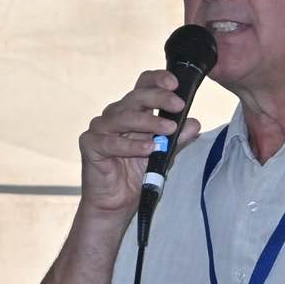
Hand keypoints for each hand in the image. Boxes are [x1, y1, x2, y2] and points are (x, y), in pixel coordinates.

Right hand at [77, 70, 201, 218]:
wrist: (116, 203)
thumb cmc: (136, 175)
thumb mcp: (163, 155)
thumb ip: (176, 139)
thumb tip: (194, 123)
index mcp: (132, 111)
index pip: (143, 86)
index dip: (157, 80)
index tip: (175, 83)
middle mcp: (115, 115)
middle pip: (135, 97)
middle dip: (159, 98)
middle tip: (179, 105)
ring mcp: (100, 128)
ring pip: (124, 118)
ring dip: (149, 123)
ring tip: (169, 129)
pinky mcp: (90, 145)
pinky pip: (111, 142)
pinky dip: (130, 145)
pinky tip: (148, 148)